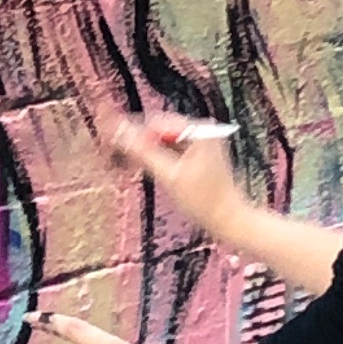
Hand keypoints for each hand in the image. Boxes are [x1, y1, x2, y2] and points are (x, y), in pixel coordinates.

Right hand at [102, 112, 244, 248]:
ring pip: (165, 141)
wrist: (230, 220)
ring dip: (147, 151)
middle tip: (116, 155)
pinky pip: (173, 150)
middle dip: (138, 141)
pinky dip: (159, 158)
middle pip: (160, 130)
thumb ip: (142, 152)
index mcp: (199, 130)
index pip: (155, 123)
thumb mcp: (169, 175)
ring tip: (128, 163)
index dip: (132, 132)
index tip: (111, 142)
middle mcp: (203, 130)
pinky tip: (146, 169)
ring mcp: (203, 143)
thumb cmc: (203, 201)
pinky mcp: (201, 156)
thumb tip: (118, 133)